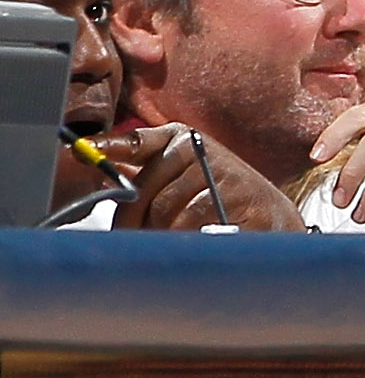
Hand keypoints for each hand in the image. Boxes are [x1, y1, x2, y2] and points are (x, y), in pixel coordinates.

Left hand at [90, 127, 305, 230]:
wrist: (271, 216)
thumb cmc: (216, 197)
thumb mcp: (179, 177)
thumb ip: (141, 172)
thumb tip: (94, 168)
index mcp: (177, 138)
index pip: (134, 142)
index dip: (106, 147)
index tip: (81, 152)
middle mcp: (194, 146)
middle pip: (142, 188)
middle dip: (133, 220)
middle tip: (132, 238)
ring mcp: (216, 166)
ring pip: (164, 207)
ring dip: (161, 231)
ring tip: (171, 239)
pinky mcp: (235, 191)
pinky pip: (190, 219)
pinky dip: (186, 234)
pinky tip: (195, 237)